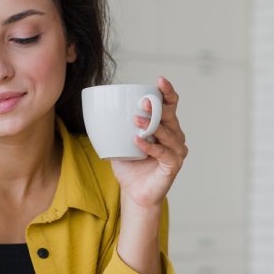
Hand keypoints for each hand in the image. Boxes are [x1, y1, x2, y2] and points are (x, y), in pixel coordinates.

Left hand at [111, 76, 187, 208]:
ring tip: (136, 121)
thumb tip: (97, 106)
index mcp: (166, 125)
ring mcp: (177, 150)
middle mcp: (175, 135)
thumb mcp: (120, 140)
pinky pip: (163, 152)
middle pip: (171, 115)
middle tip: (143, 102)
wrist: (134, 192)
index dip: (167, 92)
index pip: (171, 104)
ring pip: (168, 133)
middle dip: (158, 107)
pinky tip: (137, 141)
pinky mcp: (174, 165)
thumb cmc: (130, 165)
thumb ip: (116, 124)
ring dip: (152, 126)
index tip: (160, 81)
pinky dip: (150, 146)